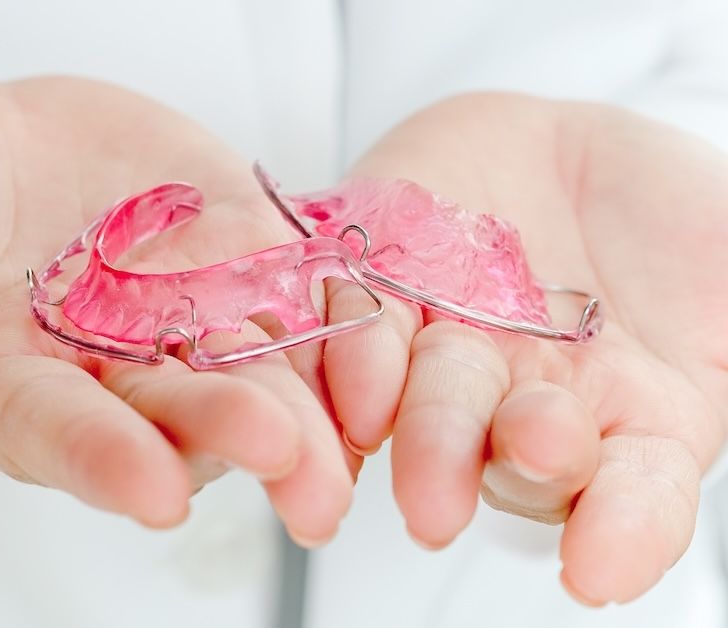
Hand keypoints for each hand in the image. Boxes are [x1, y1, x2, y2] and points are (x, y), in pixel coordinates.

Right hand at [0, 77, 355, 541]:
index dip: (98, 458)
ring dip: (311, 400)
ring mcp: (178, 319)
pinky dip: (342, 314)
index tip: (150, 489)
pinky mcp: (233, 256)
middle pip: (175, 418)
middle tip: (288, 468)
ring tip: (358, 427)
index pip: (52, 432)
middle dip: (229, 440)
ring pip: (255, 369)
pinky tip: (390, 332)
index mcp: (4, 386)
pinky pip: (299, 292)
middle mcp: (103, 374)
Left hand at [321, 93, 727, 603]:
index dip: (619, 534)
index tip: (595, 573)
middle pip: (504, 448)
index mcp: (634, 418)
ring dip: (416, 422)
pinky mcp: (383, 281)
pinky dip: (348, 349)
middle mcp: (528, 398)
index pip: (631, 495)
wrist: (585, 149)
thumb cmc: (678, 225)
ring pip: (422, 395)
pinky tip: (353, 370)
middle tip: (519, 446)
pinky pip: (356, 320)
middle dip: (500, 460)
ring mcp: (449, 341)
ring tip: (398, 426)